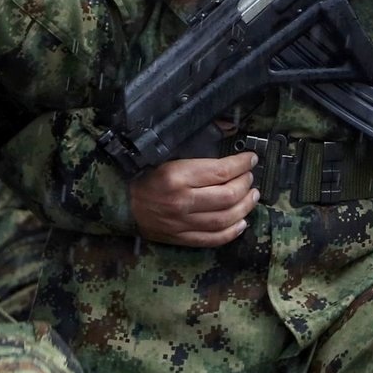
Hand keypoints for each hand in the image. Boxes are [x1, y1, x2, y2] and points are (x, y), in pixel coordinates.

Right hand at [128, 150, 259, 246]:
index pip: (220, 172)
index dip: (241, 164)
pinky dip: (232, 232)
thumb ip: (198, 151)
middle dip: (246, 185)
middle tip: (250, 178)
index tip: (251, 159)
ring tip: (252, 196)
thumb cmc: (144, 175)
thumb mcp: (168, 156)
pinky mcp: (181, 238)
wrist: (120, 203)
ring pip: (224, 219)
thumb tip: (228, 132)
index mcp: (177, 177)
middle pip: (227, 196)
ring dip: (245, 207)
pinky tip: (241, 222)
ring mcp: (182, 223)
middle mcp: (181, 202)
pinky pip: (212, 239)